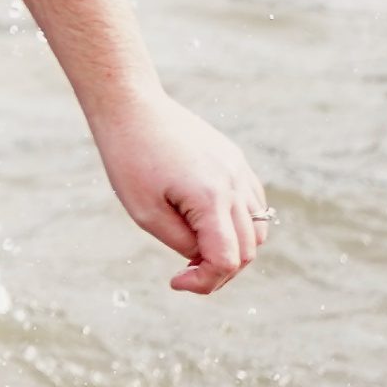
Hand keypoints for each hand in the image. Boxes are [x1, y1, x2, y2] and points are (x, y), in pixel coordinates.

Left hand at [89, 87, 270, 293]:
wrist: (130, 104)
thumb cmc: (128, 156)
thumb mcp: (145, 211)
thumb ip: (181, 242)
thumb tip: (205, 258)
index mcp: (211, 199)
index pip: (227, 260)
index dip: (205, 282)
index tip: (175, 282)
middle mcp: (234, 184)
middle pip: (248, 250)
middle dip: (220, 270)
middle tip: (186, 272)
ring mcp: (239, 169)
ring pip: (258, 228)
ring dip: (234, 247)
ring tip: (195, 247)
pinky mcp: (234, 159)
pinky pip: (252, 202)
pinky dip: (239, 222)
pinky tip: (207, 222)